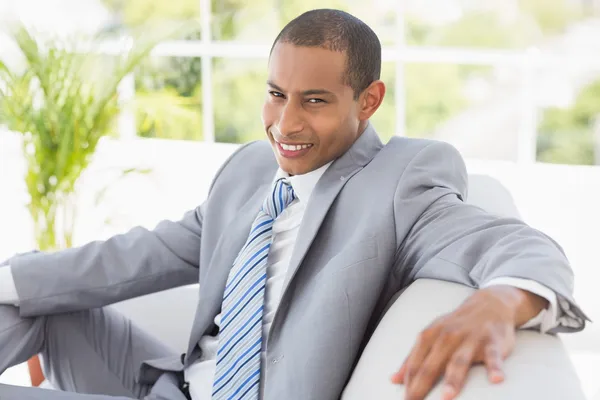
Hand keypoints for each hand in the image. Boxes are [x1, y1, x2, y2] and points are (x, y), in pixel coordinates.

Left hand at [391, 286, 547, 399]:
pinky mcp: (492, 341)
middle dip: (422, 384)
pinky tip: (496, 379)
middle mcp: (447, 337)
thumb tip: (394, 379)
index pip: (415, 363)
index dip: (409, 382)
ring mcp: (470, 339)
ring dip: (453, 378)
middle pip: (433, 364)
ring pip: (460, 360)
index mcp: (430, 336)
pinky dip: (495, 367)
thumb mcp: (431, 336)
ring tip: (447, 396)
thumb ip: (413, 359)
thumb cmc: (455, 326)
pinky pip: (494, 356)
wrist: (488, 305)